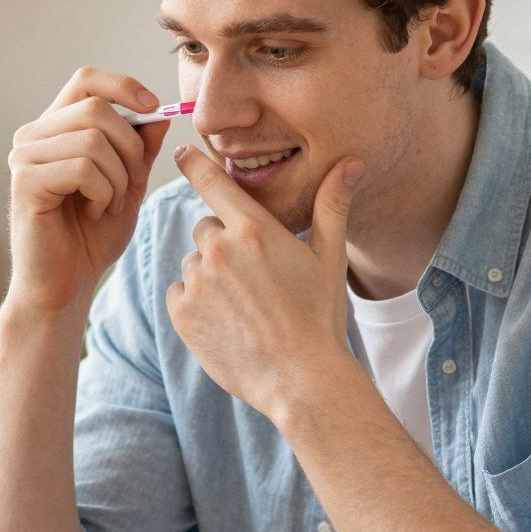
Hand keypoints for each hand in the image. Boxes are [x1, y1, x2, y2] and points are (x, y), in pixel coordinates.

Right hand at [3, 68, 170, 317]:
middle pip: (96, 108)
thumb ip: (140, 149)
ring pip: (92, 139)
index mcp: (55, 128)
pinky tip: (94, 213)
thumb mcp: (128, 186)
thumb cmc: (91, 238)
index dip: (123, 85)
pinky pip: (82, 168)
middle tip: (132, 183)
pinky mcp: (25, 183)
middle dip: (130, 147)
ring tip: (110, 205)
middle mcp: (33, 136)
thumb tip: (158, 114)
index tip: (154, 107)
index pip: (85, 80)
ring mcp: (24, 157)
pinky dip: (103, 193)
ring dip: (118, 177)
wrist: (64, 286)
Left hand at [165, 143, 363, 419]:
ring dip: (210, 277)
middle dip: (224, 244)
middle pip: (207, 228)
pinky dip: (195, 304)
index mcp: (254, 229)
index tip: (182, 151)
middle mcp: (219, 249)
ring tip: (244, 307)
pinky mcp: (181, 313)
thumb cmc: (319, 318)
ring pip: (193, 264)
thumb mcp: (329, 258)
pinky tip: (226, 323)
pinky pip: (179, 293)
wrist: (300, 380)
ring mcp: (197, 282)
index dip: (196, 163)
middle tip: (254, 279)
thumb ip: (331, 206)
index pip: (213, 181)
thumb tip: (352, 162)